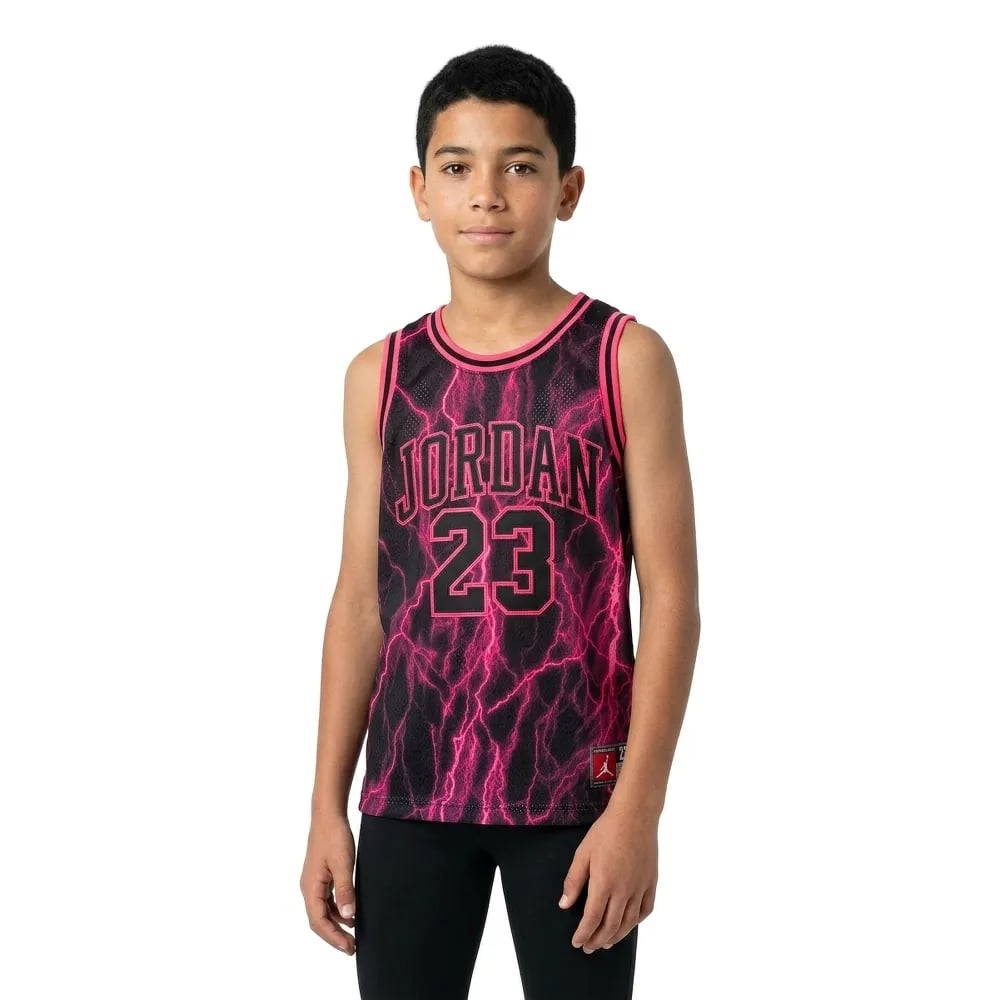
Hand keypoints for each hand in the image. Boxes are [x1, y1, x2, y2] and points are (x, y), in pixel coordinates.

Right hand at [300, 812, 356, 955]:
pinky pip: (327, 900)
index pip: (318, 921)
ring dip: (337, 924)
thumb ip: (345, 889)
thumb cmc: (334, 836)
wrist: (328, 815)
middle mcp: (309, 888)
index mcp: (310, 887)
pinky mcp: (322, 876)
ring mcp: (315, 882)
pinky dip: (338, 910)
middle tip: (353, 948)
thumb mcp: (343, 863)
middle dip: (334, 936)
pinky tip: (351, 913)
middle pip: (319, 920)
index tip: (348, 947)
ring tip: (353, 935)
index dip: (333, 937)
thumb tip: (348, 916)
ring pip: (323, 911)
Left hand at [558, 805, 657, 952]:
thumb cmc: (606, 831)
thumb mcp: (582, 853)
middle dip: (597, 940)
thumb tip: (564, 905)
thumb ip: (574, 881)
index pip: (591, 919)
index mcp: (604, 884)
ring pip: (629, 923)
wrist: (635, 816)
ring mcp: (640, 888)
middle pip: (610, 926)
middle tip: (589, 947)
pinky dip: (636, 922)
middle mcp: (624, 891)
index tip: (577, 942)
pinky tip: (628, 924)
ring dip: (616, 937)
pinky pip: (645, 910)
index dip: (583, 934)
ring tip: (606, 943)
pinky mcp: (651, 883)